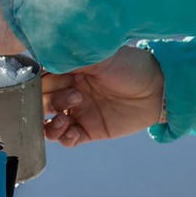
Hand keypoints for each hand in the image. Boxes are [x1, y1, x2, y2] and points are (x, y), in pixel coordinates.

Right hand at [43, 46, 164, 146]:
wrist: (159, 90)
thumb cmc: (131, 67)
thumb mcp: (100, 57)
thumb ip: (71, 59)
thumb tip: (45, 58)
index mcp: (69, 72)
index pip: (41, 80)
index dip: (36, 84)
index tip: (37, 86)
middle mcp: (69, 92)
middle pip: (42, 102)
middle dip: (47, 103)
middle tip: (73, 97)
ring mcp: (78, 113)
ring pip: (49, 124)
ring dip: (51, 125)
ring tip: (63, 120)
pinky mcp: (89, 130)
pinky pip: (67, 139)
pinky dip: (64, 138)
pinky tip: (71, 132)